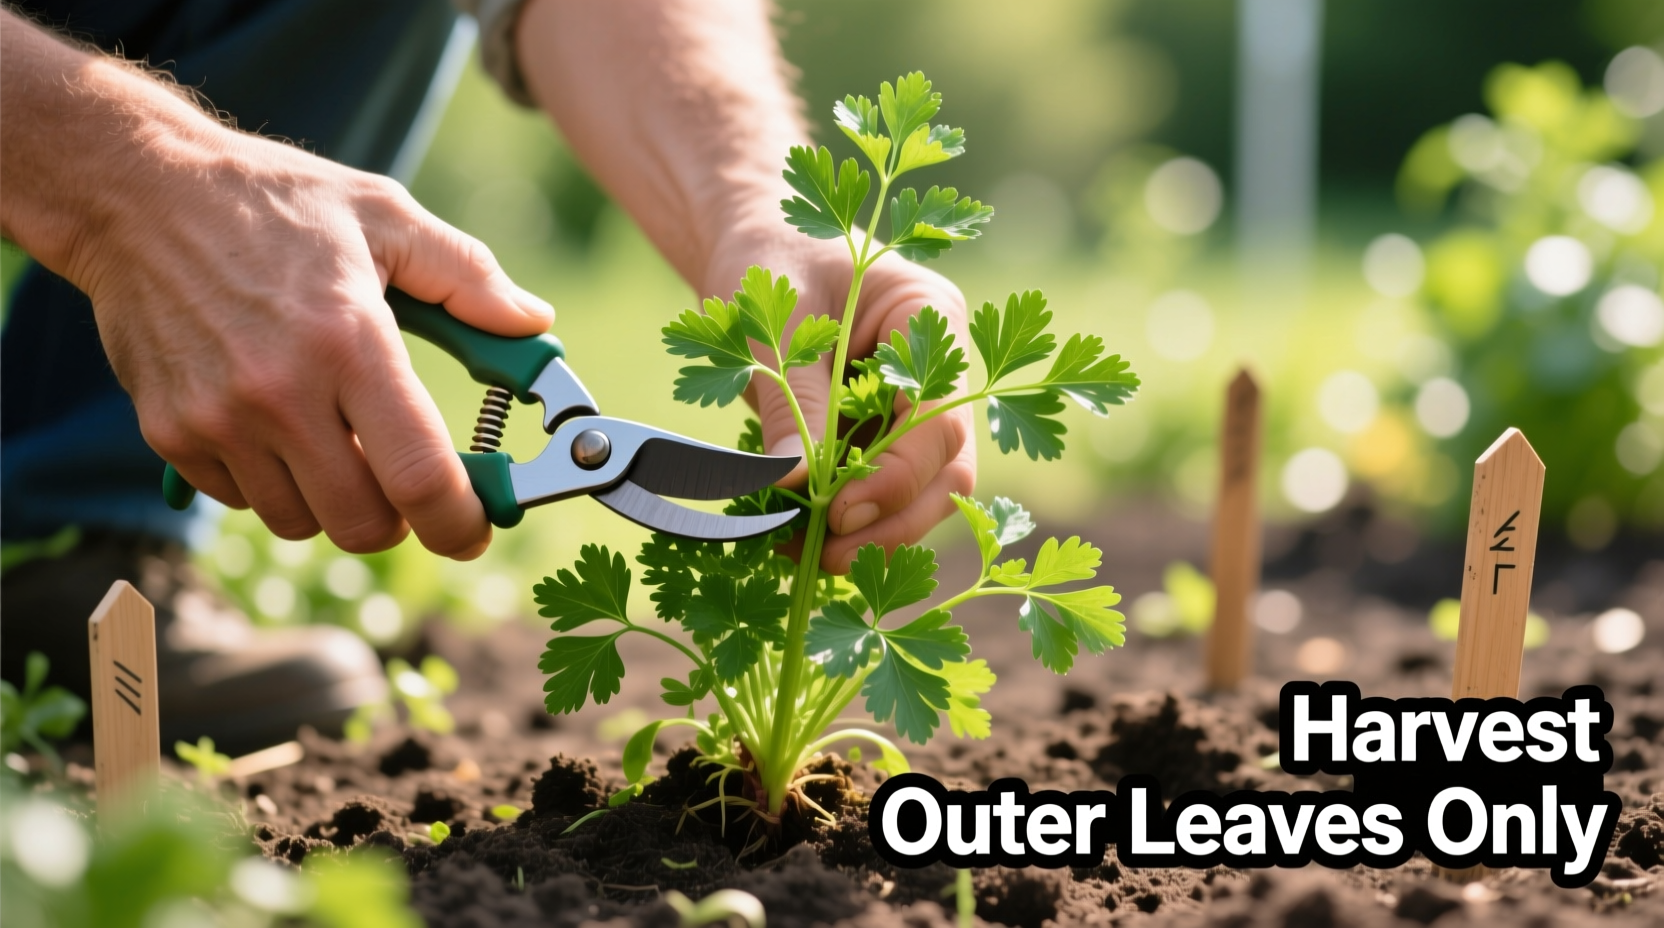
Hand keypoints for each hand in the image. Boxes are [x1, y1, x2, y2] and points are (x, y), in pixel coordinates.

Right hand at [16, 55, 553, 557]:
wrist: (135, 194)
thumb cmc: (273, 201)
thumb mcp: (384, 215)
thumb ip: (468, 276)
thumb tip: (533, 323)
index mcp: (350, 340)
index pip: (418, 475)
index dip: (459, 522)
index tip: (474, 528)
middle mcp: (281, 392)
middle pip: (362, 523)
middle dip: (399, 517)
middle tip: (404, 479)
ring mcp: (218, 419)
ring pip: (301, 522)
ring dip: (333, 501)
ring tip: (336, 437)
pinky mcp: (170, 433)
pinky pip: (243, 501)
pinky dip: (272, 484)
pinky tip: (277, 425)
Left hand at [706, 228, 976, 572]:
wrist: (755, 245)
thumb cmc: (769, 261)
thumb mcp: (774, 323)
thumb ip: (791, 401)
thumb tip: (792, 483)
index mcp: (931, 318)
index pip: (941, 414)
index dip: (898, 474)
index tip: (838, 508)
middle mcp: (942, 368)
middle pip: (950, 466)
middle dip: (896, 520)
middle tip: (830, 553)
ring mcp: (920, 405)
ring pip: (928, 491)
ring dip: (877, 532)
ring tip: (808, 556)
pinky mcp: (888, 433)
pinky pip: (887, 491)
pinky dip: (852, 522)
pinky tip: (801, 540)